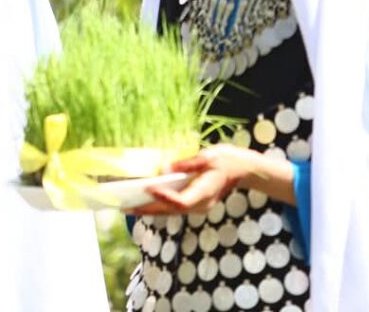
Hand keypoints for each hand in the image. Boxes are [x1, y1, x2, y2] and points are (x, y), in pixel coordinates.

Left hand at [129, 144, 294, 215]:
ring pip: (170, 211)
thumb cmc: (226, 159)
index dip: (163, 197)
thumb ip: (188, 163)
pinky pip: (173, 208)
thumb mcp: (209, 156)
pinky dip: (158, 206)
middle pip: (170, 210)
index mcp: (205, 193)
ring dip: (149, 210)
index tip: (147, 188)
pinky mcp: (194, 204)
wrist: (243, 169)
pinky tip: (143, 202)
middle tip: (125, 206)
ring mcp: (198, 207)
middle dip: (147, 209)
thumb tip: (167, 168)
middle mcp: (200, 205)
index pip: (181, 201)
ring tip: (128, 206)